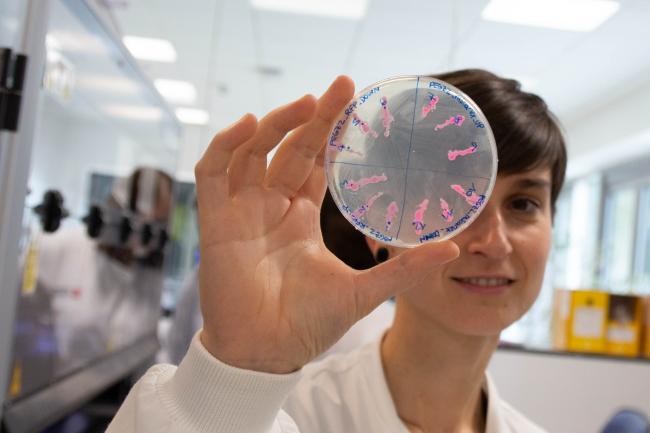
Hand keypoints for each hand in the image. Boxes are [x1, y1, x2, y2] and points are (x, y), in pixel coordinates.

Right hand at [195, 76, 458, 373]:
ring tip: (306, 103)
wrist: (266, 355)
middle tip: (339, 88)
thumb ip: (403, 270)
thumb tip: (452, 248)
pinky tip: (247, 126)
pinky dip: (226, 147)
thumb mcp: (362, 291)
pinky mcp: (215, 222)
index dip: (331, 133)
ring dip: (274, 124)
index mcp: (300, 218)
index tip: (354, 103)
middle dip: (312, 118)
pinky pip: (213, 174)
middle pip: (288, 149)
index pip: (315, 163)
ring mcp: (242, 212)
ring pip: (252, 152)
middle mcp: (271, 207)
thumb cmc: (308, 324)